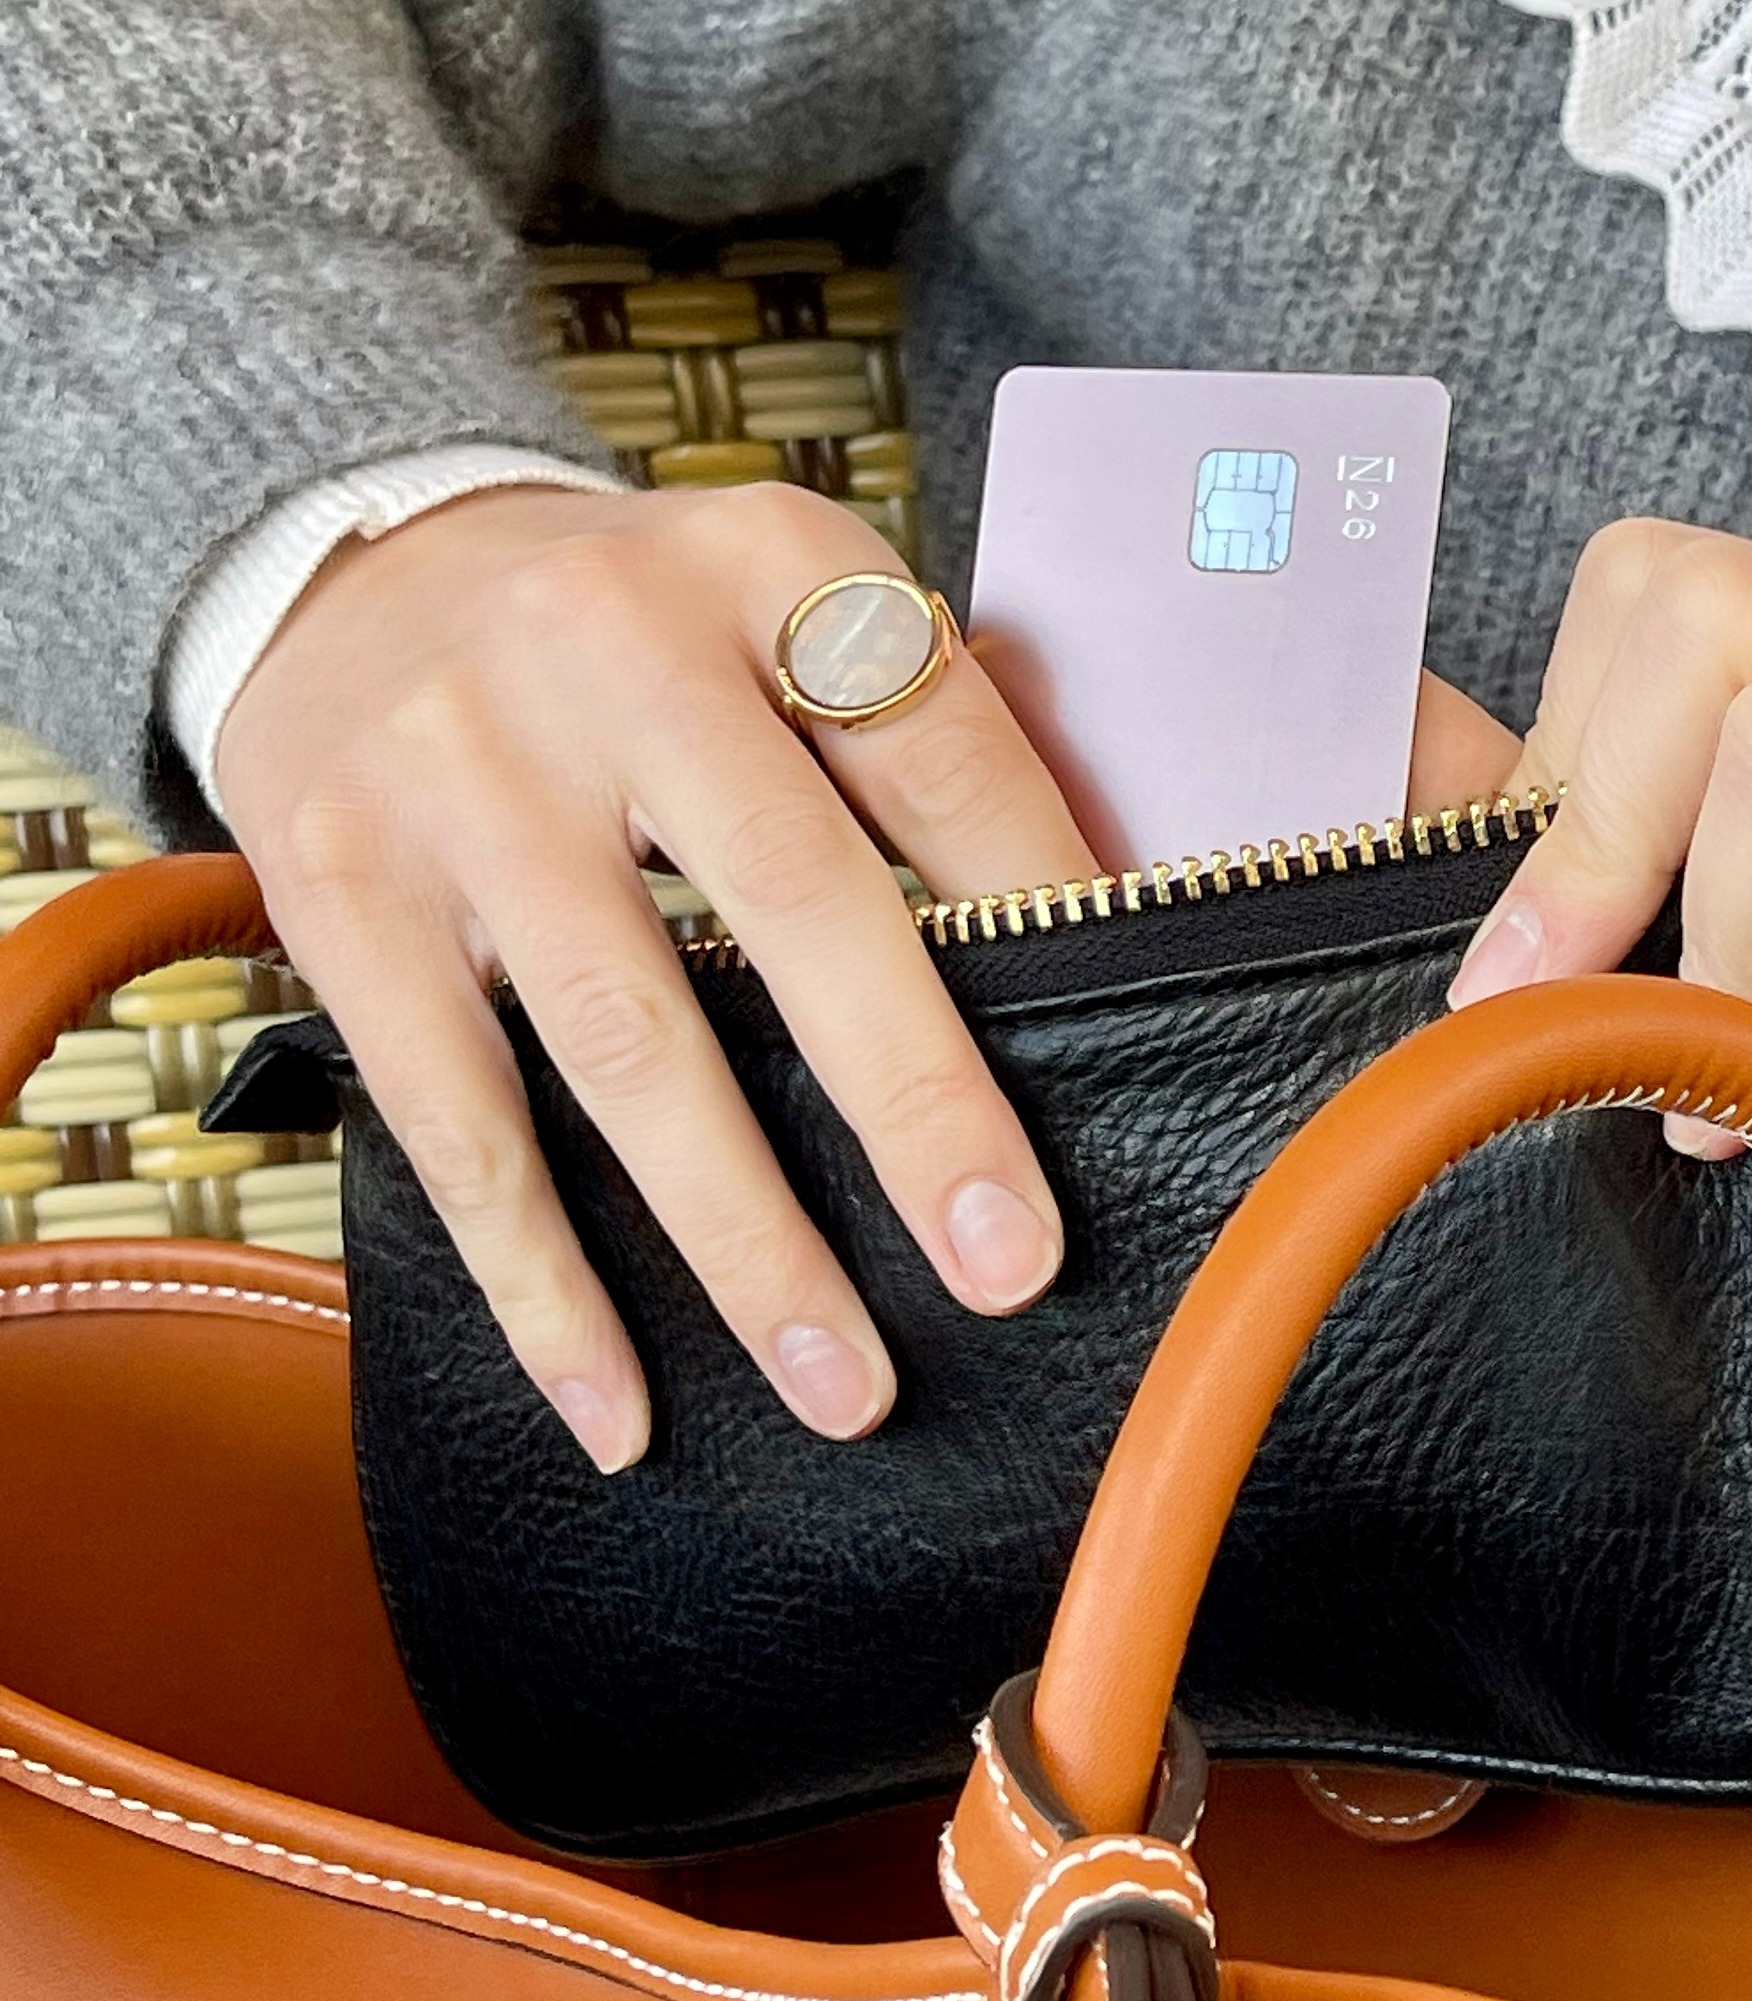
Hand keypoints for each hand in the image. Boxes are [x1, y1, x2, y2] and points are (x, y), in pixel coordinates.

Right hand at [222, 484, 1110, 1471]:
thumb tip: (1121, 906)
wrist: (347, 566)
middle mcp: (610, 652)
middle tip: (1006, 1262)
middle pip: (798, 904)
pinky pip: (457, 1122)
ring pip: (629, 1043)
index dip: (1044, 900)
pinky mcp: (339, 890)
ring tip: (840, 1379)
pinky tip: (618, 1400)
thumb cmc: (633, 628)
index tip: (1129, 1035)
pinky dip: (542, 1281)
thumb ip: (927, 727)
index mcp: (764, 568)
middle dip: (915, 1104)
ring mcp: (461, 776)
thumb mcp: (783, 603)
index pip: (940, 750)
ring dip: (743, 1239)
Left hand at [1448, 520, 1751, 1467]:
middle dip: (1603, 825)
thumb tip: (1391, 736)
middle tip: (1569, 1016)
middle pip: (1716, 610)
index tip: (1521, 965)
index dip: (1562, 771)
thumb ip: (1550, 857)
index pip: (1653, 598)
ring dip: (1726, 913)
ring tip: (1720, 1095)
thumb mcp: (1669, 987)